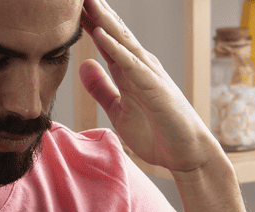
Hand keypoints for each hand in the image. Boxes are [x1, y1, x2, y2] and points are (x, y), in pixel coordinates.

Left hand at [79, 0, 221, 172]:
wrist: (185, 153)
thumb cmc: (156, 132)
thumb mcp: (118, 109)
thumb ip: (101, 88)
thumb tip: (83, 65)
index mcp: (128, 70)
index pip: (105, 39)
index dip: (87, 21)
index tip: (70, 6)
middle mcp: (139, 65)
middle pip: (113, 32)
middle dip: (96, 11)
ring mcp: (148, 74)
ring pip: (122, 41)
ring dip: (104, 20)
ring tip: (88, 1)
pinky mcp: (154, 87)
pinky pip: (131, 65)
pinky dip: (115, 49)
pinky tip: (101, 35)